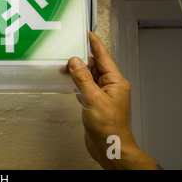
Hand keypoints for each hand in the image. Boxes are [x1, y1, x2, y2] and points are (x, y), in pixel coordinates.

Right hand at [68, 32, 158, 169]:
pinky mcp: (95, 103)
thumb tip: (75, 62)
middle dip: (82, 59)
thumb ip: (83, 78)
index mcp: (116, 82)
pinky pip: (85, 87)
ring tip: (65, 66)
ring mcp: (103, 95)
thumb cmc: (110, 127)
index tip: (88, 34)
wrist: (110, 147)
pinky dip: (77, 83)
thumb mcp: (93, 99)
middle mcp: (111, 87)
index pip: (104, 57)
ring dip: (78, 72)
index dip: (95, 44)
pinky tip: (70, 82)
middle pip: (95, 65)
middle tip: (69, 51)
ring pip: (89, 77)